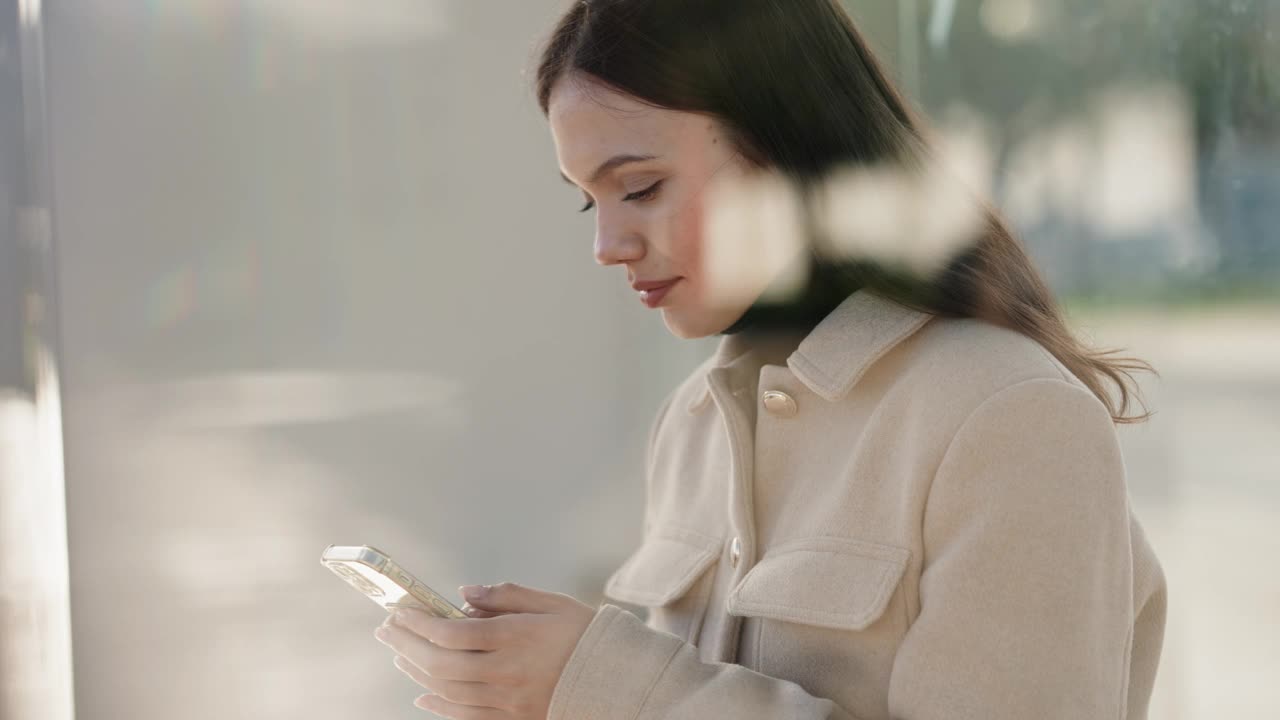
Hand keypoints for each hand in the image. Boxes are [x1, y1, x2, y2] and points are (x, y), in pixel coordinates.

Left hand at [374, 583, 596, 718]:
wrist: (615, 681)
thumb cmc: (583, 636)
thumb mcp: (551, 603)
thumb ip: (506, 596)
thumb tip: (465, 592)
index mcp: (516, 638)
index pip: (452, 632)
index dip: (419, 622)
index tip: (401, 611)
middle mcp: (507, 672)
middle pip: (440, 663)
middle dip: (407, 645)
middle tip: (387, 630)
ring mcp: (508, 702)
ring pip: (447, 691)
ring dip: (417, 672)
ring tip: (400, 654)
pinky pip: (465, 716)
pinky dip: (439, 706)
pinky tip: (422, 695)